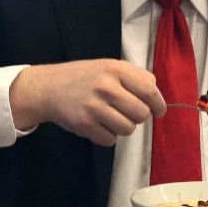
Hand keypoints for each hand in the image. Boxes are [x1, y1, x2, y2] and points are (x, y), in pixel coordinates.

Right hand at [9, 59, 166, 146]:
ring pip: (128, 129)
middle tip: (127, 112)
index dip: (158, 105)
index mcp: (115, 69)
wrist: (49, 87)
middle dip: (138, 117)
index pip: (150, 91)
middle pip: (141, 114)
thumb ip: (134, 75)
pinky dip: (108, 136)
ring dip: (123, 127)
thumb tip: (155, 92)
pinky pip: (111, 140)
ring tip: (111, 117)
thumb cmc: (84, 77)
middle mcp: (106, 87)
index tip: (158, 111)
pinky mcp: (84, 124)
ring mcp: (94, 107)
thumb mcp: (108, 66)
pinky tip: (98, 124)